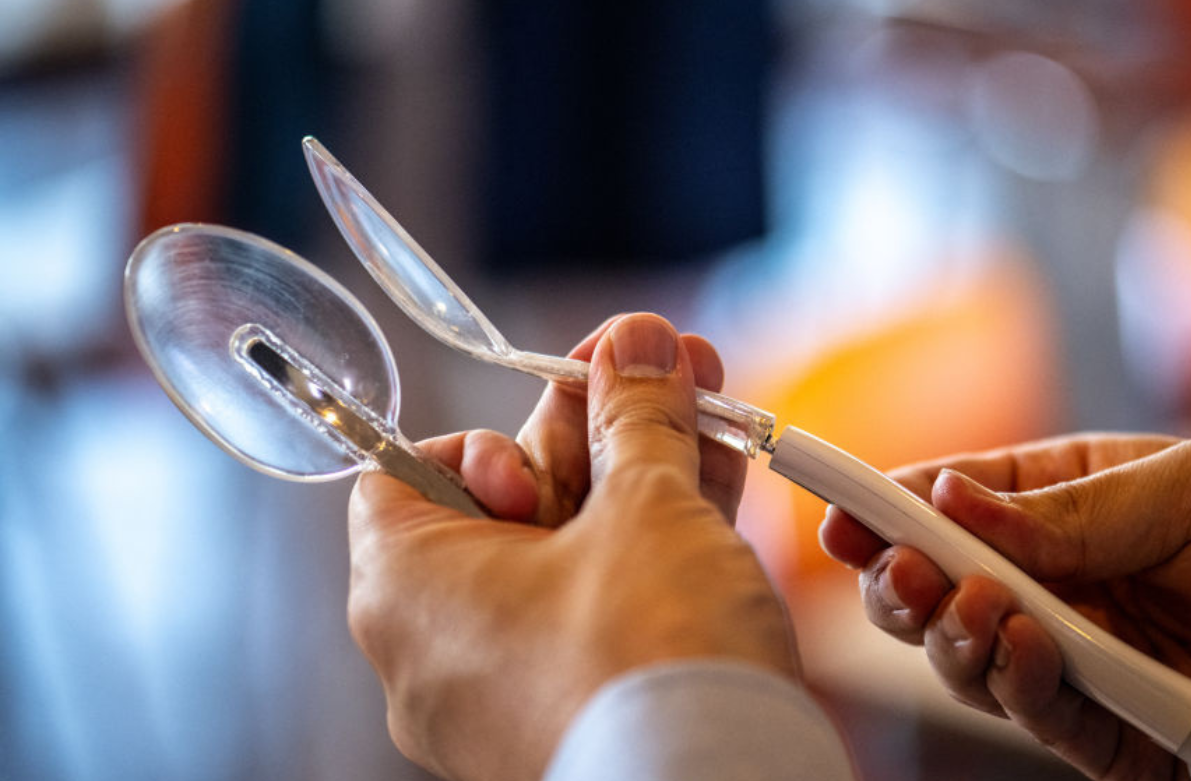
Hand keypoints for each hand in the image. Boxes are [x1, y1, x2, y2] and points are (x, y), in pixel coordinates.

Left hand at [346, 314, 796, 780]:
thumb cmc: (647, 653)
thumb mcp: (645, 506)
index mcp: (409, 587)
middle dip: (594, 432)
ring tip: (709, 409)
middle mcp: (437, 650)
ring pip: (566, 561)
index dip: (487, 434)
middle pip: (506, 508)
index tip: (561, 416)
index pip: (402, 475)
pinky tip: (717, 491)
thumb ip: (636, 417)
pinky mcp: (570, 721)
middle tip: (660, 375)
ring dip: (636, 481)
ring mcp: (504, 695)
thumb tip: (639, 344)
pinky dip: (646, 558)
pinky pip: (596, 619)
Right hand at [820, 434, 1190, 778]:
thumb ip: (1070, 512)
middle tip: (897, 567)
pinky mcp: (1120, 734)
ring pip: (975, 661)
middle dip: (904, 581)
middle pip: (943, 592)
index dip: (890, 508)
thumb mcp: (1186, 489)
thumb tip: (952, 500)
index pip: (954, 507)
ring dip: (954, 633)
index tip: (837, 507)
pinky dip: (1021, 686)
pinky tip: (1023, 645)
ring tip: (968, 602)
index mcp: (1064, 508)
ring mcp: (1084, 662)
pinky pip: (1047, 719)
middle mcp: (1060, 588)